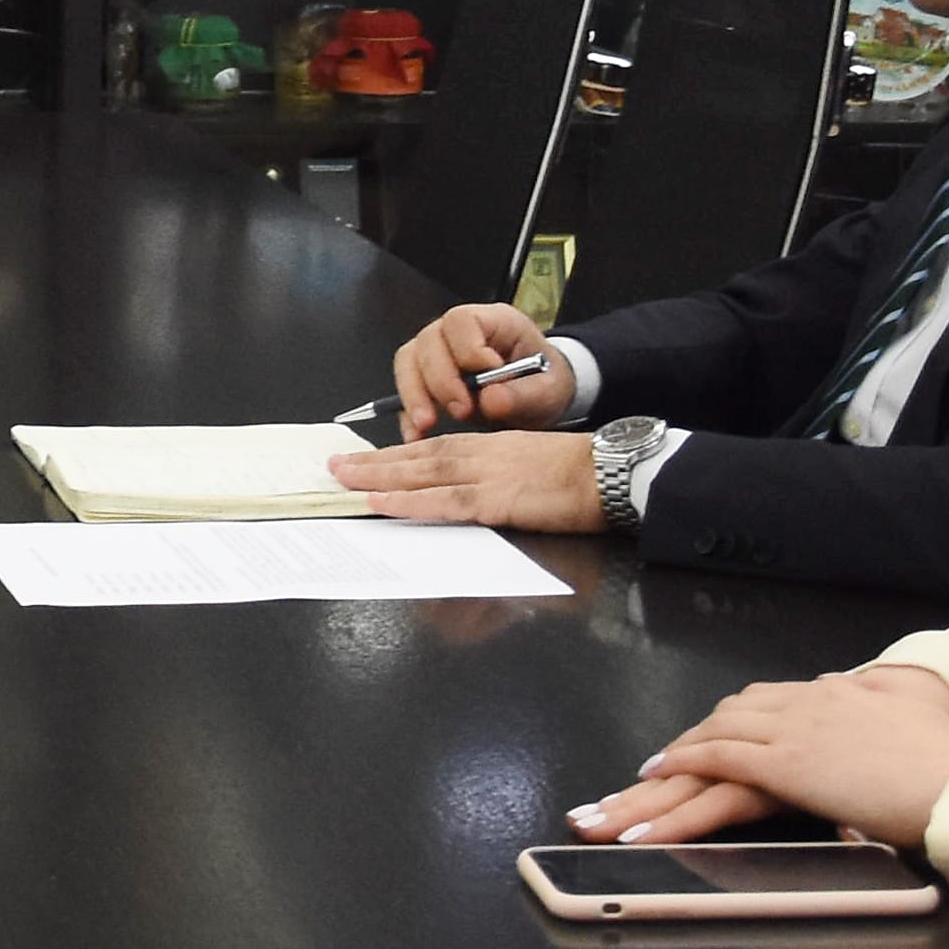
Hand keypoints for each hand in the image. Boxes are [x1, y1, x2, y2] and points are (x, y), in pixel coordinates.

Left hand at [330, 429, 602, 531]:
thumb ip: (500, 480)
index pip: (433, 448)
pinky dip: (407, 500)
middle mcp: (481, 455)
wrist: (612, 472)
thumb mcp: (531, 469)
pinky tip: (380, 500)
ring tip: (343, 479)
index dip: (397, 455)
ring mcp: (486, 476)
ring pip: (420, 474)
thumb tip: (477, 497)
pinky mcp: (496, 500)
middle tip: (336, 466)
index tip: (366, 460)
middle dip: (374, 462)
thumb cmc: (580, 474)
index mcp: (490, 447)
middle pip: (417, 457)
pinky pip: (441, 501)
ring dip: (377, 476)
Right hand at [390, 301, 558, 436]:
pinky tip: (415, 436)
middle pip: (429, 341)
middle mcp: (458, 331)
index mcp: (494, 322)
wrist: (538, 396)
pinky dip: (406, 413)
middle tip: (461, 411)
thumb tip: (491, 399)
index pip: (463, 321)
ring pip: (409, 361)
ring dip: (414, 394)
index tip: (485, 376)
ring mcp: (437, 352)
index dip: (468, 348)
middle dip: (441, 379)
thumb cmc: (543, 382)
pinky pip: (404, 389)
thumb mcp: (548, 391)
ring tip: (427, 424)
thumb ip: (524, 394)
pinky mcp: (425, 377)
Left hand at [571, 663, 948, 855]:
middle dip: (667, 762)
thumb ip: (885, 708)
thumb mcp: (912, 721)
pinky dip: (681, 785)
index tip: (681, 753)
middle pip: (717, 728)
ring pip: (707, 750)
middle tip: (620, 789)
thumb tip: (875, 704)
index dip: (712, 734)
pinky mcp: (790, 767)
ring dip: (657, 785)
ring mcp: (793, 734)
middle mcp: (802, 705)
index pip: (753, 709)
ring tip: (612, 816)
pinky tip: (652, 800)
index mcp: (829, 696)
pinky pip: (721, 770)